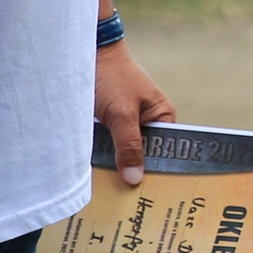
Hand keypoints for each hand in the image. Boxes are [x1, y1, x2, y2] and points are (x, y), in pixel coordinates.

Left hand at [94, 41, 176, 185]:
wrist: (87, 52)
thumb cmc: (111, 77)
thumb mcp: (122, 113)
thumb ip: (129, 145)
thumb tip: (135, 180)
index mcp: (163, 118)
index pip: (165, 154)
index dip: (154, 173)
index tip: (143, 196)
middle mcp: (148, 124)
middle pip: (142, 157)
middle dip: (131, 173)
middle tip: (122, 200)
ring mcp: (127, 125)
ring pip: (123, 155)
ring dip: (114, 167)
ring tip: (107, 193)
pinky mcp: (108, 126)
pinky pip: (109, 148)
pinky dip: (102, 158)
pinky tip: (95, 176)